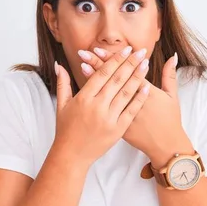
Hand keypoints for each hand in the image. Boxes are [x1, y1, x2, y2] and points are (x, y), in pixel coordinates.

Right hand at [52, 46, 150, 166]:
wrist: (72, 155)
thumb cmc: (65, 129)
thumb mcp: (62, 105)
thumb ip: (63, 83)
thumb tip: (59, 64)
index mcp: (84, 98)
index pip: (103, 73)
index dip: (115, 60)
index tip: (126, 49)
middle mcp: (97, 107)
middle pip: (117, 80)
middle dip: (130, 63)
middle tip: (141, 51)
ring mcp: (108, 118)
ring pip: (126, 93)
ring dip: (138, 76)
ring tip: (146, 64)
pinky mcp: (118, 130)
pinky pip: (131, 110)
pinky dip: (139, 97)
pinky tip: (147, 86)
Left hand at [77, 47, 188, 165]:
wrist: (165, 146)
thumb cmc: (170, 120)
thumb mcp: (172, 97)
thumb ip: (170, 75)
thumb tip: (173, 56)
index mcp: (146, 92)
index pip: (126, 71)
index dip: (113, 59)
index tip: (99, 49)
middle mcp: (131, 102)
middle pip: (112, 79)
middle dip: (98, 64)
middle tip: (84, 52)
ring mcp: (123, 115)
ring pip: (106, 93)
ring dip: (94, 78)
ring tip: (83, 65)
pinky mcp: (117, 125)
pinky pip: (104, 108)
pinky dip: (95, 98)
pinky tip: (86, 90)